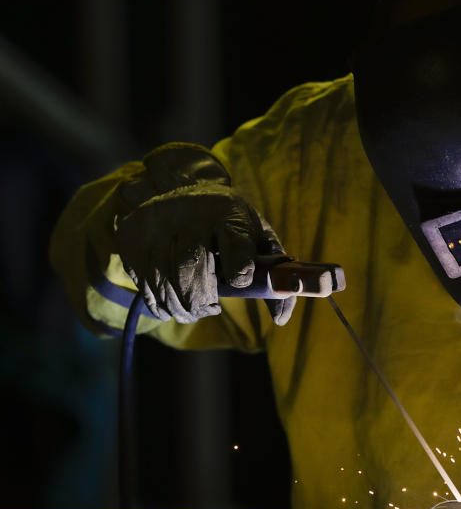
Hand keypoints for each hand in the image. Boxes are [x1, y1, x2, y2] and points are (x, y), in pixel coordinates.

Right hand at [116, 182, 294, 324]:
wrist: (183, 189)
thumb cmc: (230, 223)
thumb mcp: (258, 237)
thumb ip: (273, 275)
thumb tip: (280, 319)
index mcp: (229, 214)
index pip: (234, 240)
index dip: (238, 264)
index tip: (239, 280)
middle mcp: (190, 215)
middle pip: (191, 264)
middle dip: (200, 298)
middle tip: (209, 309)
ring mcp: (157, 225)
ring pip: (163, 276)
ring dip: (179, 306)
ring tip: (193, 312)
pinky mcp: (133, 237)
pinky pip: (143, 281)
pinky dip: (157, 302)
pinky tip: (170, 307)